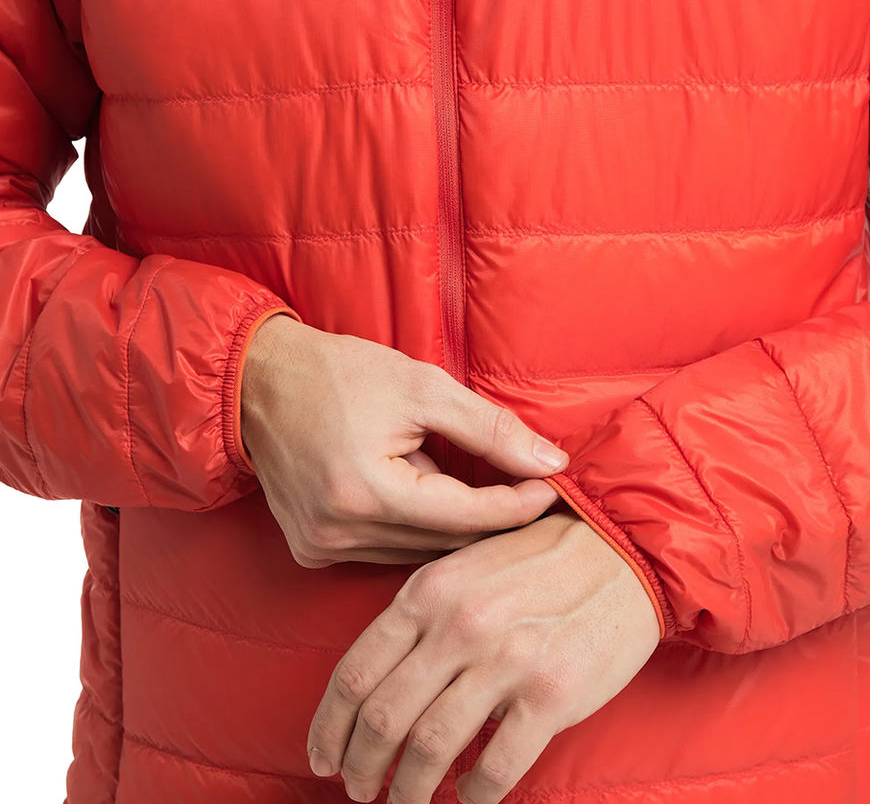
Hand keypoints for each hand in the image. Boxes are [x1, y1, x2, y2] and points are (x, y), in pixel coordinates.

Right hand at [240, 315, 568, 565]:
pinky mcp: (311, 551)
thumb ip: (490, 429)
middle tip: (527, 487)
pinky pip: (385, 551)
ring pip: (417, 552)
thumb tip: (550, 462)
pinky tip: (424, 497)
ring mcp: (320, 548)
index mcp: (364, 493)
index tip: (554, 488)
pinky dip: (415, 529)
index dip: (517, 504)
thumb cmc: (341, 374)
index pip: (466, 517)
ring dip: (452, 524)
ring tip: (475, 486)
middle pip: (445, 541)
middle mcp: (338, 533)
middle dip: (490, 515)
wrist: (260, 380)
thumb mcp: (423, 388)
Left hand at [307, 509, 659, 803]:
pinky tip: (470, 795)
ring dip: (409, 791)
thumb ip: (420, 614)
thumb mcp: (464, 566)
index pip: (355, 673)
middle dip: (361, 767)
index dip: (329, 727)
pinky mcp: (551, 695)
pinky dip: (475, 795)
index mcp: (428, 591)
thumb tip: (380, 681)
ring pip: (430, 749)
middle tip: (359, 789)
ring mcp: (505, 661)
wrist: (620, 550)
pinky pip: (495, 768)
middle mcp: (458, 625)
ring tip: (406, 802)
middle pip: (383, 718)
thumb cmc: (538, 559)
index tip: (323, 757)